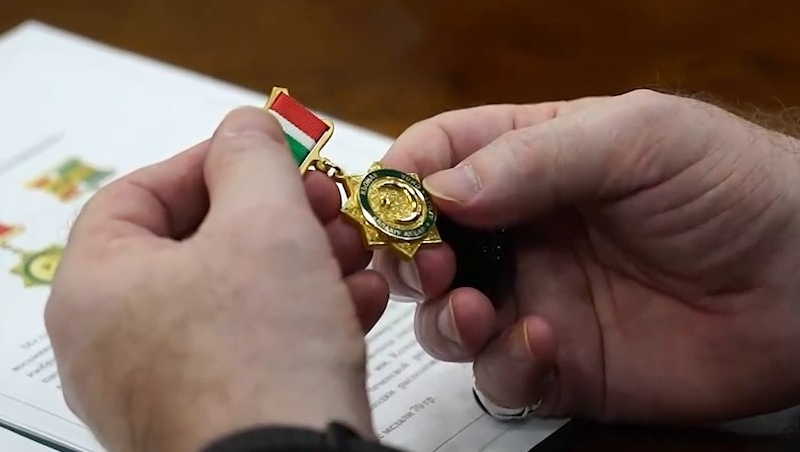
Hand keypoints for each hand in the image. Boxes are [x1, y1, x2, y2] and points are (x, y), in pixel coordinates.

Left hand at [44, 107, 387, 451]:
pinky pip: (255, 345)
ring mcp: (166, 384)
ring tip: (353, 252)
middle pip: (199, 246)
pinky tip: (355, 302)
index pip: (141, 194)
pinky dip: (304, 315)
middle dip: (277, 216)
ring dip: (303, 263)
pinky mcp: (217, 412)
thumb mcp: (265, 224)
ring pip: (237, 297)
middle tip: (324, 203)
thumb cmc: (259, 360)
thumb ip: (253, 156)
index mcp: (98, 287)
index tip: (270, 153)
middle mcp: (118, 341)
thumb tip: (247, 126)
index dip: (213, 162)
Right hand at [376, 89, 799, 423]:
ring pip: (447, 317)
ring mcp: (536, 298)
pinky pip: (501, 376)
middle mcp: (521, 231)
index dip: (401, 179)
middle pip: (424, 245)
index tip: (389, 206)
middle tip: (429, 267)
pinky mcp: (560, 363)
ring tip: (475, 310)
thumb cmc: (729, 186)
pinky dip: (504, 366)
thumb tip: (438, 191)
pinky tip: (543, 344)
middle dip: (408, 259)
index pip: (438, 158)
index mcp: (530, 161)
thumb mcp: (636, 138)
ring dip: (444, 318)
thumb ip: (534, 156)